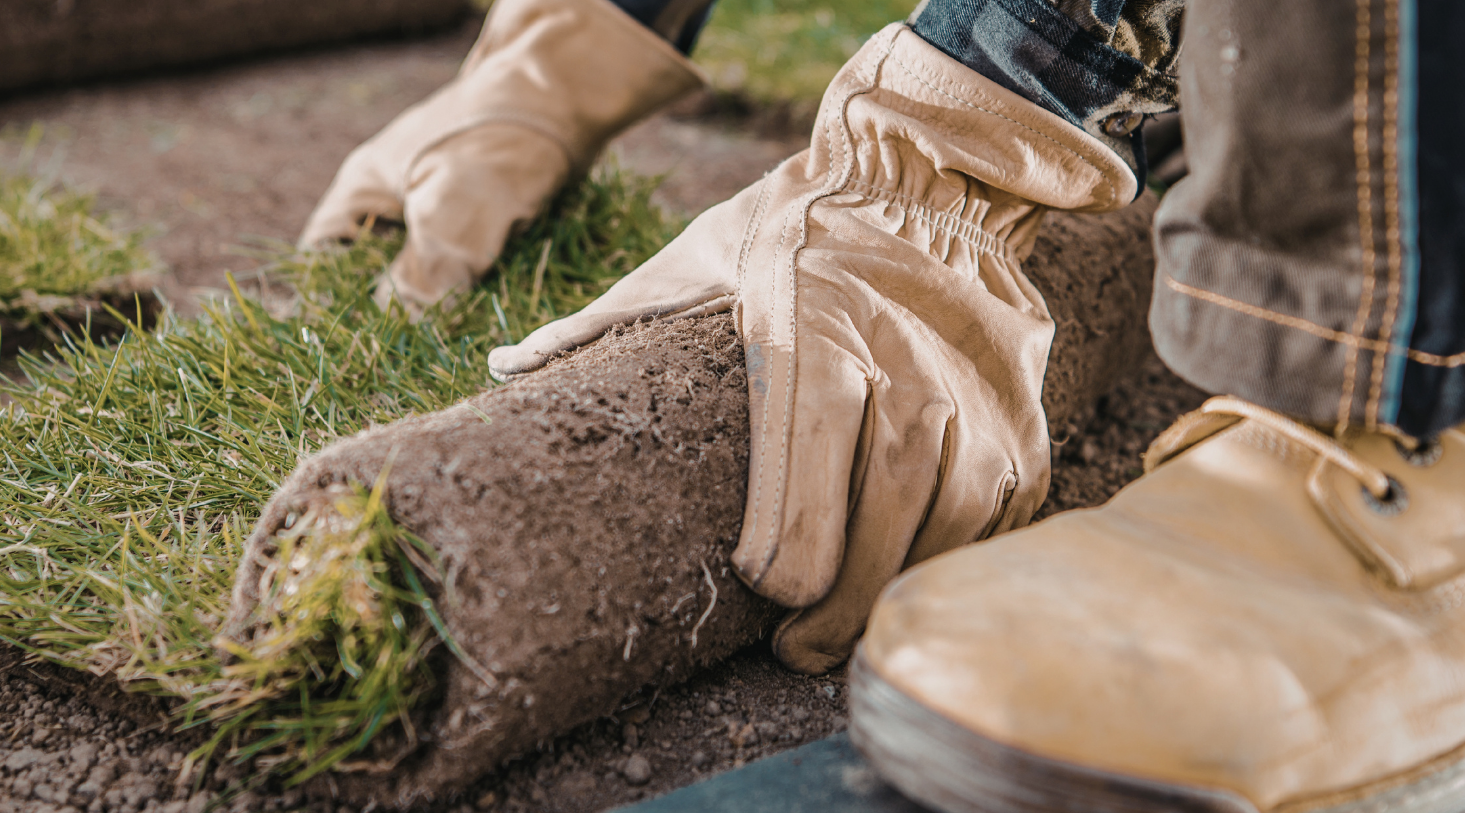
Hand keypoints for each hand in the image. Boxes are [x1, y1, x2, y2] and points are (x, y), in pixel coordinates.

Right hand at [298, 0, 703, 316]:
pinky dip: (479, 284)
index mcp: (365, 191)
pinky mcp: (486, 209)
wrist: (567, 93)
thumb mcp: (449, 220)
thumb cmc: (497, 146)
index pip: (324, 259)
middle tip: (415, 358)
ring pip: (428, 267)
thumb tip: (401, 330)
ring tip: (455, 346)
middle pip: (377, 268)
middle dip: (396, 310)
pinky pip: (470, 258)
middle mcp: (396, 197)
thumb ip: (420, 279)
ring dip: (444, 303)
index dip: (336, 304)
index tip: (360, 350)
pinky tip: (492, 312)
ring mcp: (441, 200)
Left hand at [491, 23, 1135, 672]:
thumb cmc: (799, 225)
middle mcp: (903, 372)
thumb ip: (608, 320)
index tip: (757, 587)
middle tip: (798, 650)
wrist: (931, 178)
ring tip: (849, 632)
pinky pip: (998, 513)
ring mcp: (973, 397)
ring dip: (895, 595)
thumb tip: (504, 365)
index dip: (776, 563)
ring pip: (944, 529)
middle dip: (834, 609)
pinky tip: (912, 576)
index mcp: (813, 341)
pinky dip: (956, 558)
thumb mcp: (697, 257)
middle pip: (875, 526)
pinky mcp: (1021, 416)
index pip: (800, 488)